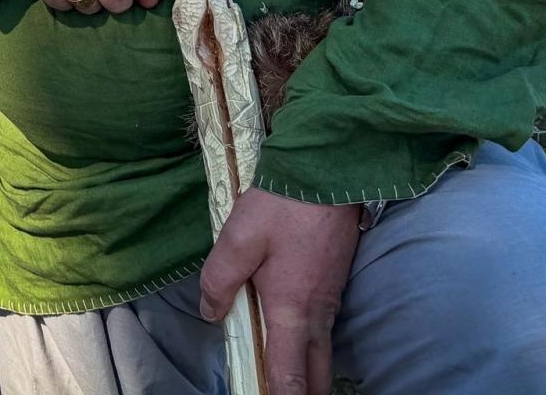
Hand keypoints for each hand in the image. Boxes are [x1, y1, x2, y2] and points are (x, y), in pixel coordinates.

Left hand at [199, 188, 359, 394]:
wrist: (327, 172)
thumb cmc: (283, 205)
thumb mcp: (239, 237)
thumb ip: (220, 279)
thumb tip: (211, 313)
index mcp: (292, 311)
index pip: (290, 378)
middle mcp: (317, 315)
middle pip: (316, 377)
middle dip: (300, 394)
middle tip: (275, 392)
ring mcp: (330, 300)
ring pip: (322, 354)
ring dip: (305, 372)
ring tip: (278, 374)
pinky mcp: (333, 284)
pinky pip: (323, 330)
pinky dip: (309, 346)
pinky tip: (289, 336)